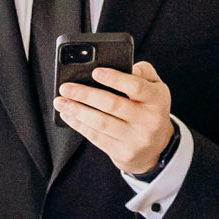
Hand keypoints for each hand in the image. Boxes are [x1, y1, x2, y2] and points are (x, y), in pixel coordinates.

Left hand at [55, 61, 175, 175]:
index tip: (96, 72)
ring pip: (101, 123)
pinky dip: (79, 125)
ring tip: (61, 102)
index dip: (115, 79)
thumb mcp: (155, 87)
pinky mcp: (122, 152)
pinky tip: (69, 116)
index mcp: (157, 99)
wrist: (155, 148)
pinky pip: (96, 137)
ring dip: (77, 111)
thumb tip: (126, 66)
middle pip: (113, 105)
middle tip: (66, 87)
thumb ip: (143, 72)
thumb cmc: (150, 109)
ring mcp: (136, 139)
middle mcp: (149, 120)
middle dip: (85, 95)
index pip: (136, 87)